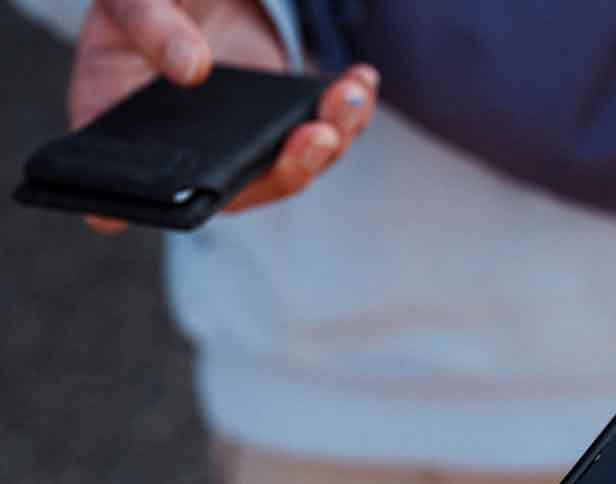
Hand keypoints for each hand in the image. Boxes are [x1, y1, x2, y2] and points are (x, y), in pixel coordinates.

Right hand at [68, 0, 379, 231]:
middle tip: (316, 135)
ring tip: (348, 96)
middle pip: (241, 190)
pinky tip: (360, 81)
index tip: (194, 193)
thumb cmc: (152, 0)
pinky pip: (319, 140)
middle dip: (289, 168)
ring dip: (330, 140)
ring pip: (291, 169)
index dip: (164, 202)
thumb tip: (190, 68)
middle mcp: (186, 160)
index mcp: (126, 132)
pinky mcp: (280, 134)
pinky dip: (347, 116)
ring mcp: (240, 153)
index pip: (142, 187)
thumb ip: (149, 26)